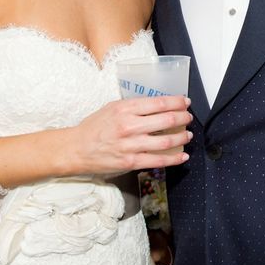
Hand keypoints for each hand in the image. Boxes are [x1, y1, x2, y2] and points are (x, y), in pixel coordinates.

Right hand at [70, 96, 191, 173]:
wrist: (76, 149)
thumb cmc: (93, 127)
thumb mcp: (111, 108)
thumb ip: (133, 106)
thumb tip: (157, 105)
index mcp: (125, 108)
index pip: (159, 103)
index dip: (177, 102)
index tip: (185, 102)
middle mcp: (130, 125)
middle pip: (166, 120)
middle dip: (183, 118)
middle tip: (188, 118)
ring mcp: (131, 145)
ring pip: (166, 141)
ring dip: (182, 138)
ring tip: (187, 135)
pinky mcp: (131, 162)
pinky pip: (158, 160)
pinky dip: (174, 158)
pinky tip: (182, 156)